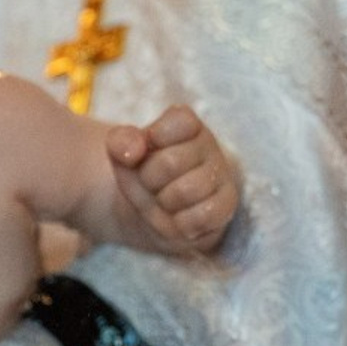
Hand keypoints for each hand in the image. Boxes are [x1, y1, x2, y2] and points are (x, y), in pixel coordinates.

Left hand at [106, 105, 239, 253]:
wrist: (150, 213)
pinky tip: (177, 217)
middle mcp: (208, 145)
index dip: (153, 140)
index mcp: (186, 124)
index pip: (178, 122)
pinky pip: (202, 216)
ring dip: (163, 202)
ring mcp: (221, 175)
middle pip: (171, 163)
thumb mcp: (121, 154)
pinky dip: (180, 223)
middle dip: (150, 179)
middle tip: (151, 182)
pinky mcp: (225, 205)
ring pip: (186, 191)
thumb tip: (133, 152)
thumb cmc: (141, 174)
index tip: (145, 151)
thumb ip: (121, 142)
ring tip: (164, 199)